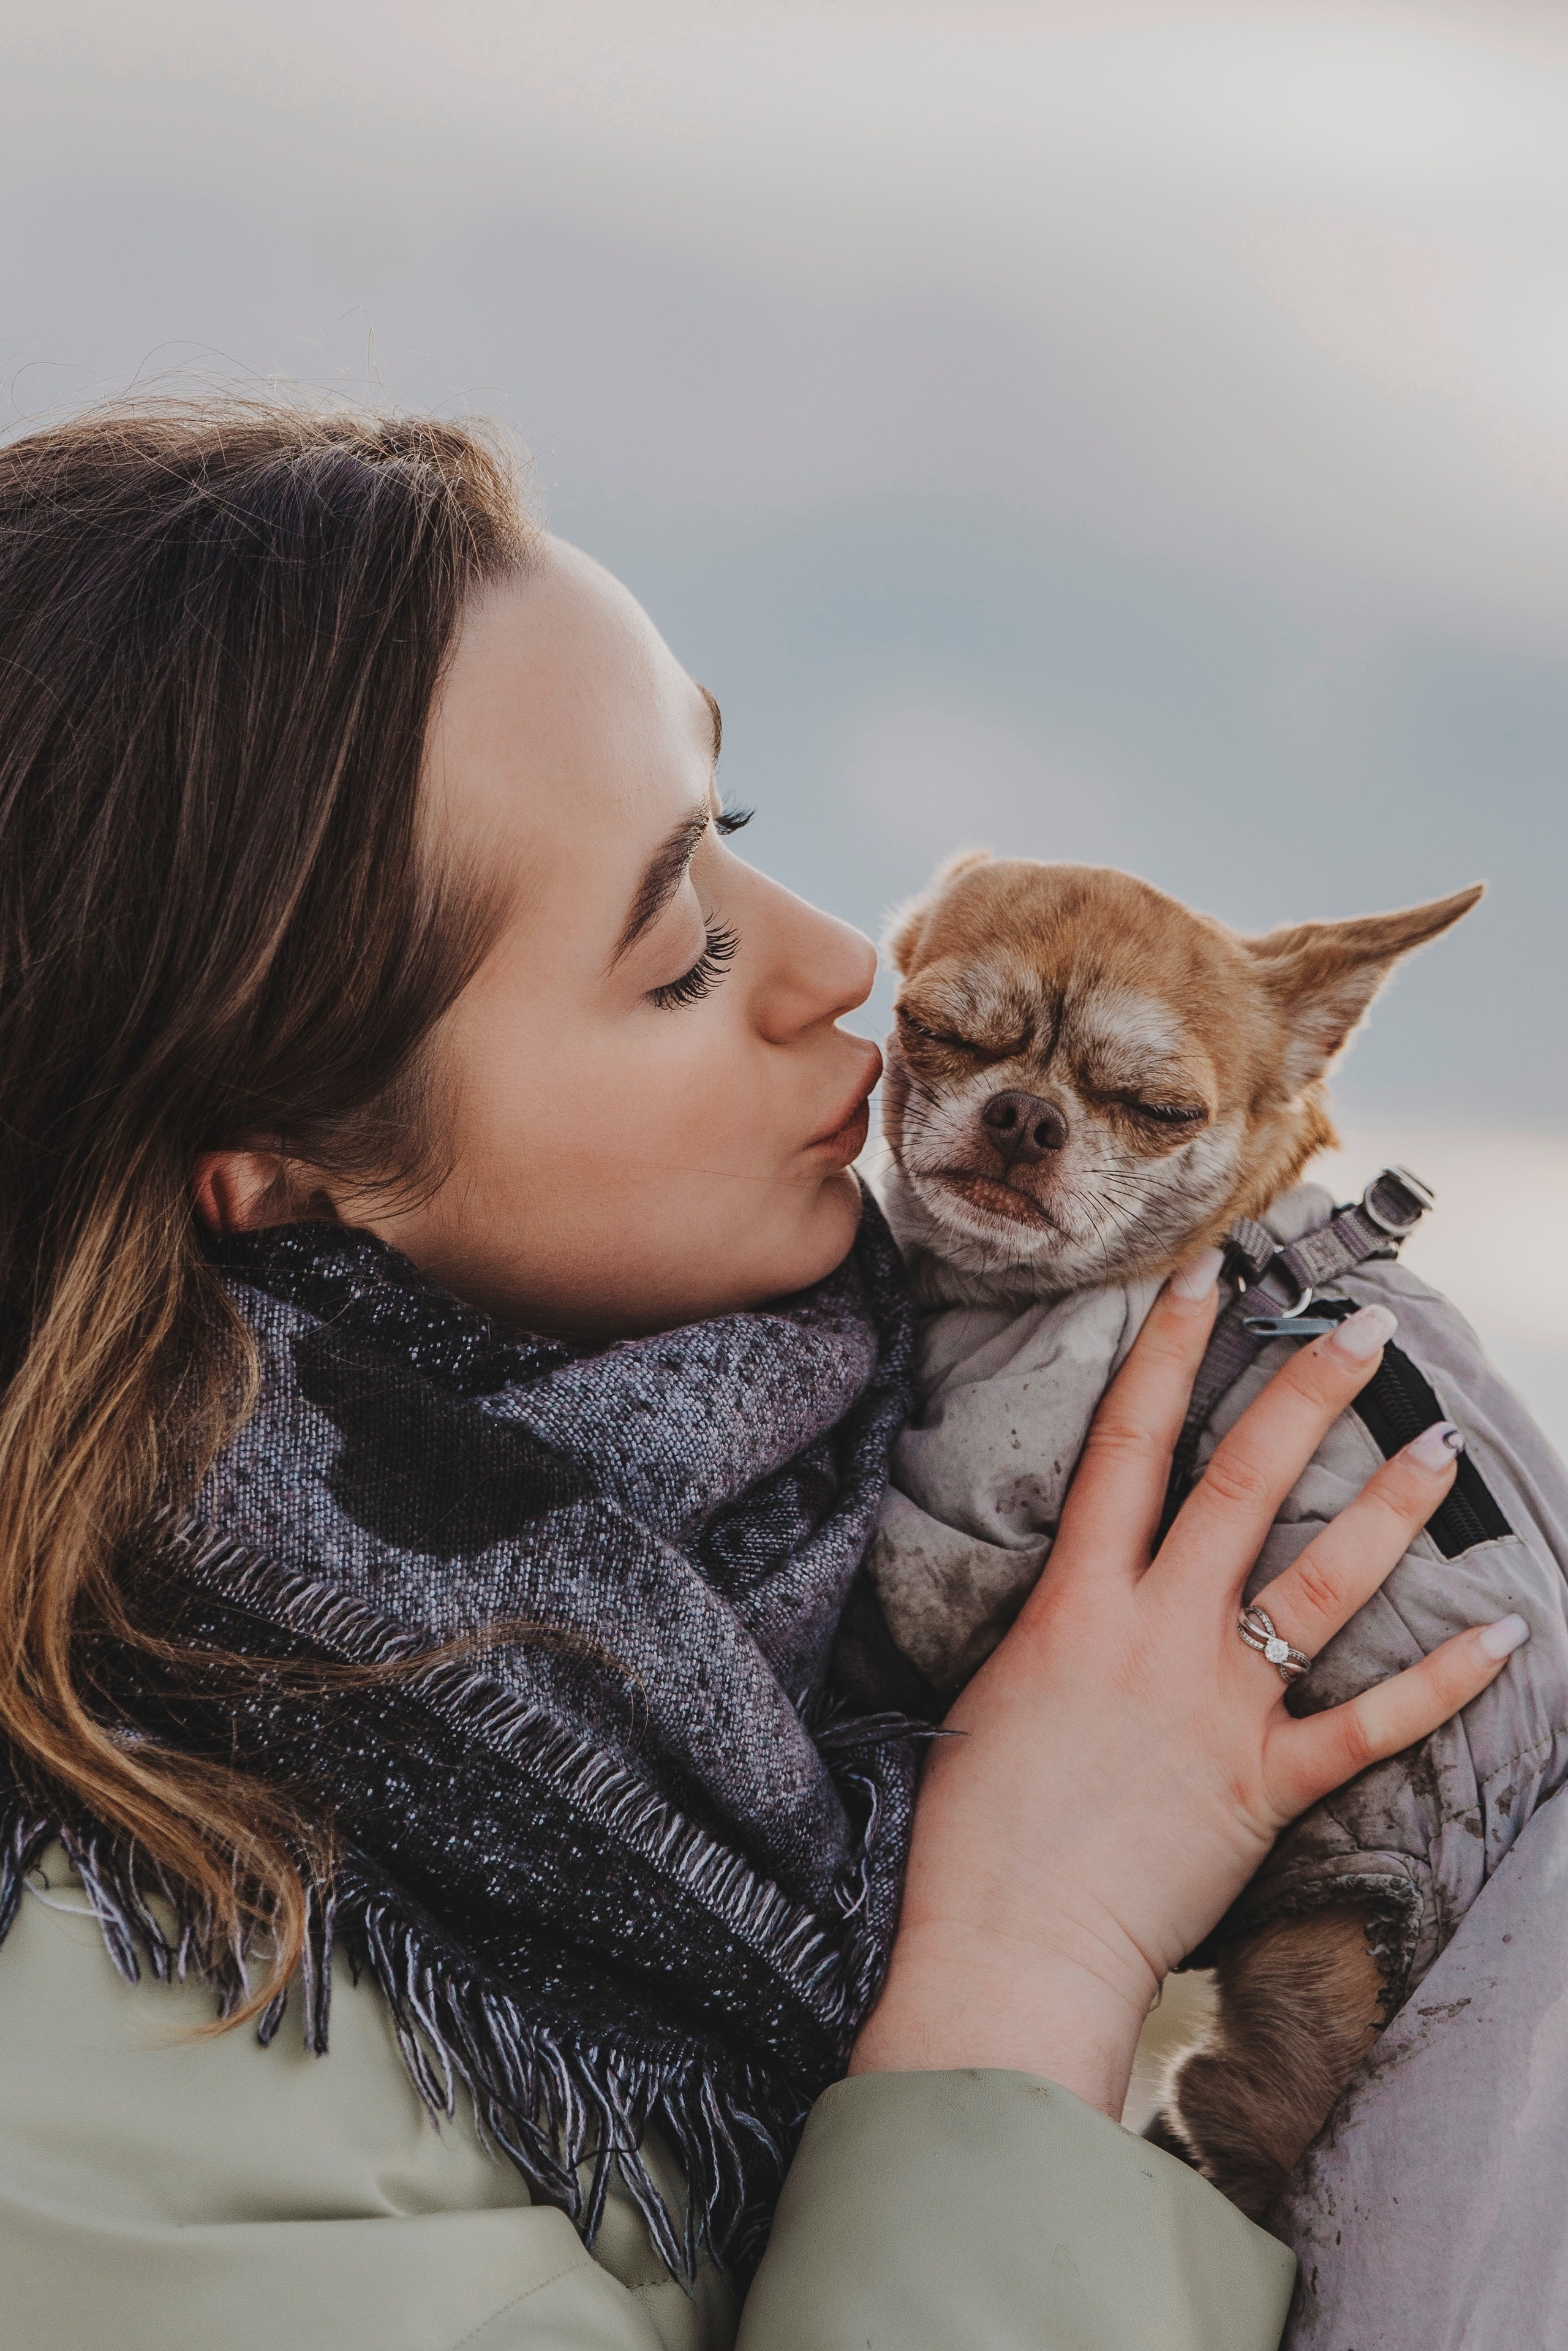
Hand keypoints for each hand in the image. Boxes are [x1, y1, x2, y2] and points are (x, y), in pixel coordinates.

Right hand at [850, 1255, 1527, 2115]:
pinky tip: (1506, 1639)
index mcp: (1075, 1603)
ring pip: (1322, 1585)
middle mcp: (1157, 1634)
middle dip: (1304, 1394)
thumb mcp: (992, 1693)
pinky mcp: (1266, 1784)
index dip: (1166, 1351)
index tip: (1206, 1277)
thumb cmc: (970, 1831)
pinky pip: (1370, 1726)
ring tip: (1439, 1442)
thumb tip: (1079, 1595)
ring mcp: (1219, 1706)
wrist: (1009, 1947)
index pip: (1127, 1445)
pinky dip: (1442, 1686)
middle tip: (1363, 1327)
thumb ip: (1050, 1629)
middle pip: (1243, 1485)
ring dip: (1388, 1511)